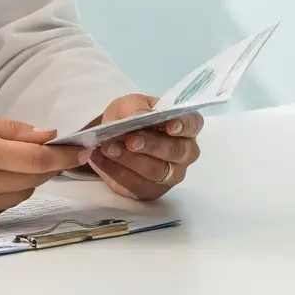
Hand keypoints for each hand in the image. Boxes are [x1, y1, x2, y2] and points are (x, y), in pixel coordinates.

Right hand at [0, 114, 86, 227]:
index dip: (64, 157)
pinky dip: (2, 194)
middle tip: (37, 151)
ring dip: (21, 180)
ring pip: (20, 195)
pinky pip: (2, 208)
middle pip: (34, 180)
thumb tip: (48, 136)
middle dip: (42, 166)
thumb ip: (10, 130)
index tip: (80, 151)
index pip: (37, 160)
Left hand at [83, 93, 204, 201]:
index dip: (184, 126)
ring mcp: (171, 174)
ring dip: (131, 160)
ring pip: (156, 171)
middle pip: (176, 151)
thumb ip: (136, 108)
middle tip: (130, 140)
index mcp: (185, 126)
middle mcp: (184, 152)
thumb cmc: (130, 116)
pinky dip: (116, 172)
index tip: (170, 126)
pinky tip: (101, 159)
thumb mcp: (129, 104)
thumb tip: (141, 116)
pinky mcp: (151, 190)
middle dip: (151, 145)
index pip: (193, 124)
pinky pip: (137, 185)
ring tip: (109, 148)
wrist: (111, 136)